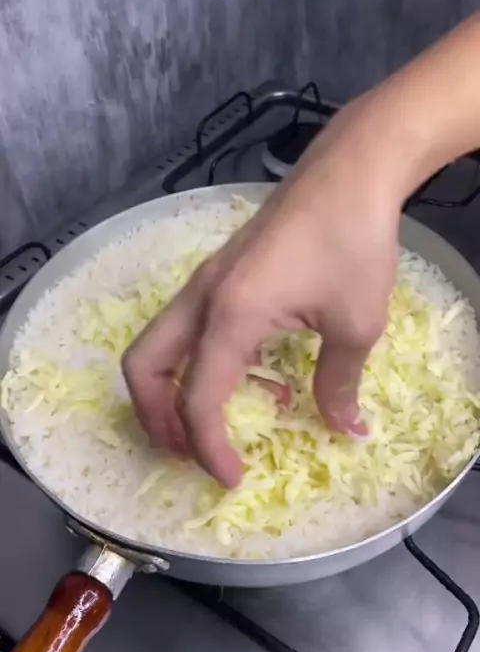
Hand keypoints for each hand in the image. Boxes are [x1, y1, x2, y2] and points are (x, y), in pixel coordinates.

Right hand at [122, 100, 401, 487]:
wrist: (350, 173)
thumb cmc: (353, 243)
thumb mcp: (356, 324)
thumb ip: (339, 383)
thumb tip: (345, 428)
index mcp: (229, 316)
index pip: (197, 399)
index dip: (208, 449)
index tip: (233, 478)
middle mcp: (202, 299)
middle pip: (143, 367)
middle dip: (156, 419)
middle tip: (190, 451)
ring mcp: (206, 282)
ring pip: (158, 345)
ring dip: (172, 390)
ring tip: (218, 419)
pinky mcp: (220, 273)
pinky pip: (187, 328)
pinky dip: (197, 362)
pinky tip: (251, 372)